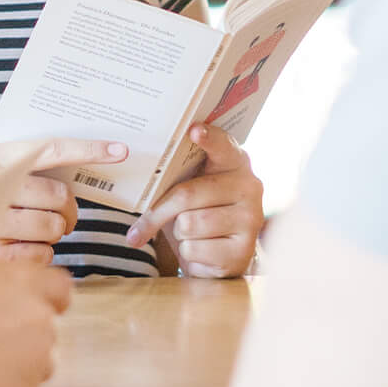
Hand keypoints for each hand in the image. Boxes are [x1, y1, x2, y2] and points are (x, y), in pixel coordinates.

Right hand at [0, 137, 119, 263]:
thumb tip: (101, 154)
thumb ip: (35, 165)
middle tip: (58, 213)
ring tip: (32, 230)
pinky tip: (20, 248)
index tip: (119, 151)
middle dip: (67, 209)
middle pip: (59, 195)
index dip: (88, 150)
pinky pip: (43, 255)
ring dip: (52, 232)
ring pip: (54, 226)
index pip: (51, 150)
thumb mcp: (2, 173)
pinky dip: (40, 254)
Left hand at [122, 125, 265, 276]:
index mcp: (234, 162)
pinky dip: (188, 254)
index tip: (194, 130)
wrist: (219, 256)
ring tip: (191, 234)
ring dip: (179, 234)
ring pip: (188, 224)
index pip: (222, 145)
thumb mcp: (188, 189)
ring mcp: (250, 219)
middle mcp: (249, 187)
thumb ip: (175, 176)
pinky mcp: (244, 250)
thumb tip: (137, 172)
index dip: (209, 138)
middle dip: (159, 212)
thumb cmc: (197, 212)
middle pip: (187, 194)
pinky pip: (194, 250)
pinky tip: (203, 251)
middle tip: (140, 226)